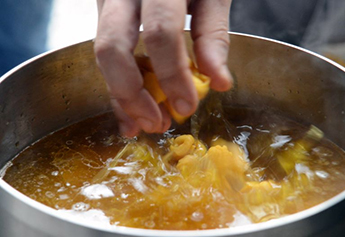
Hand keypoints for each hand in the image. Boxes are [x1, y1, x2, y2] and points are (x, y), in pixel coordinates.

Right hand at [95, 0, 232, 136]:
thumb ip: (213, 34)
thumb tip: (218, 82)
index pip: (160, 32)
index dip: (173, 74)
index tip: (186, 106)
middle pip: (111, 47)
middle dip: (132, 94)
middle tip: (156, 124)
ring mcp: (107, 2)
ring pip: (102, 54)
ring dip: (122, 96)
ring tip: (144, 122)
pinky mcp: (105, 15)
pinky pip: (107, 53)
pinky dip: (117, 84)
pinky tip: (129, 110)